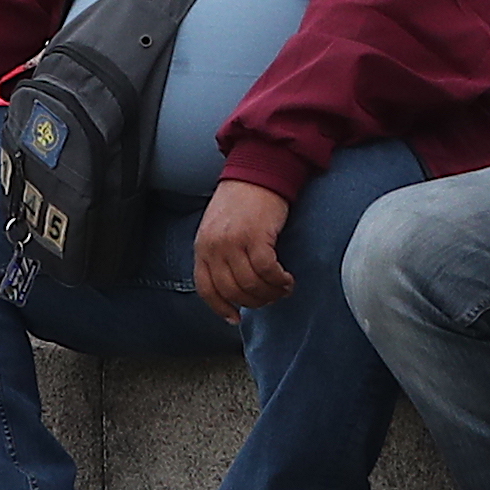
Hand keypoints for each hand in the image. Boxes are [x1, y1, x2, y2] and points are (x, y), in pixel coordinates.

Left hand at [192, 178, 294, 319]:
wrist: (257, 172)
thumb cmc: (240, 201)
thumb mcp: (218, 230)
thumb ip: (219, 256)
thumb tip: (232, 289)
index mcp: (202, 246)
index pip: (206, 288)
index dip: (221, 307)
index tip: (235, 317)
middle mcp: (214, 246)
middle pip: (233, 291)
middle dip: (254, 301)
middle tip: (270, 298)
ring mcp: (234, 242)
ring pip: (252, 285)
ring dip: (270, 293)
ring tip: (282, 288)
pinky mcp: (256, 237)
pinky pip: (268, 271)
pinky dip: (280, 281)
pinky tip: (287, 280)